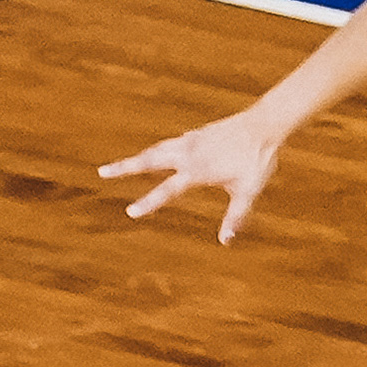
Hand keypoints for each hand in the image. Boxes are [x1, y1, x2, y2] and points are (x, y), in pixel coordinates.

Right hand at [98, 106, 284, 241]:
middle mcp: (188, 154)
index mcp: (196, 170)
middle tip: (102, 172)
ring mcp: (191, 140)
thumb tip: (226, 241)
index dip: (148, 202)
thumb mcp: (248, 192)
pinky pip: (172, 142)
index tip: (129, 211)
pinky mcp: (198, 133)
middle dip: (124, 167)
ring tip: (124, 164)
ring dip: (139, 157)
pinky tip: (161, 152)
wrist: (264, 125)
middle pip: (148, 160)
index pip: (166, 190)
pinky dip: (160, 149)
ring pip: (157, 149)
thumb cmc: (257, 160)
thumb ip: (236, 217)